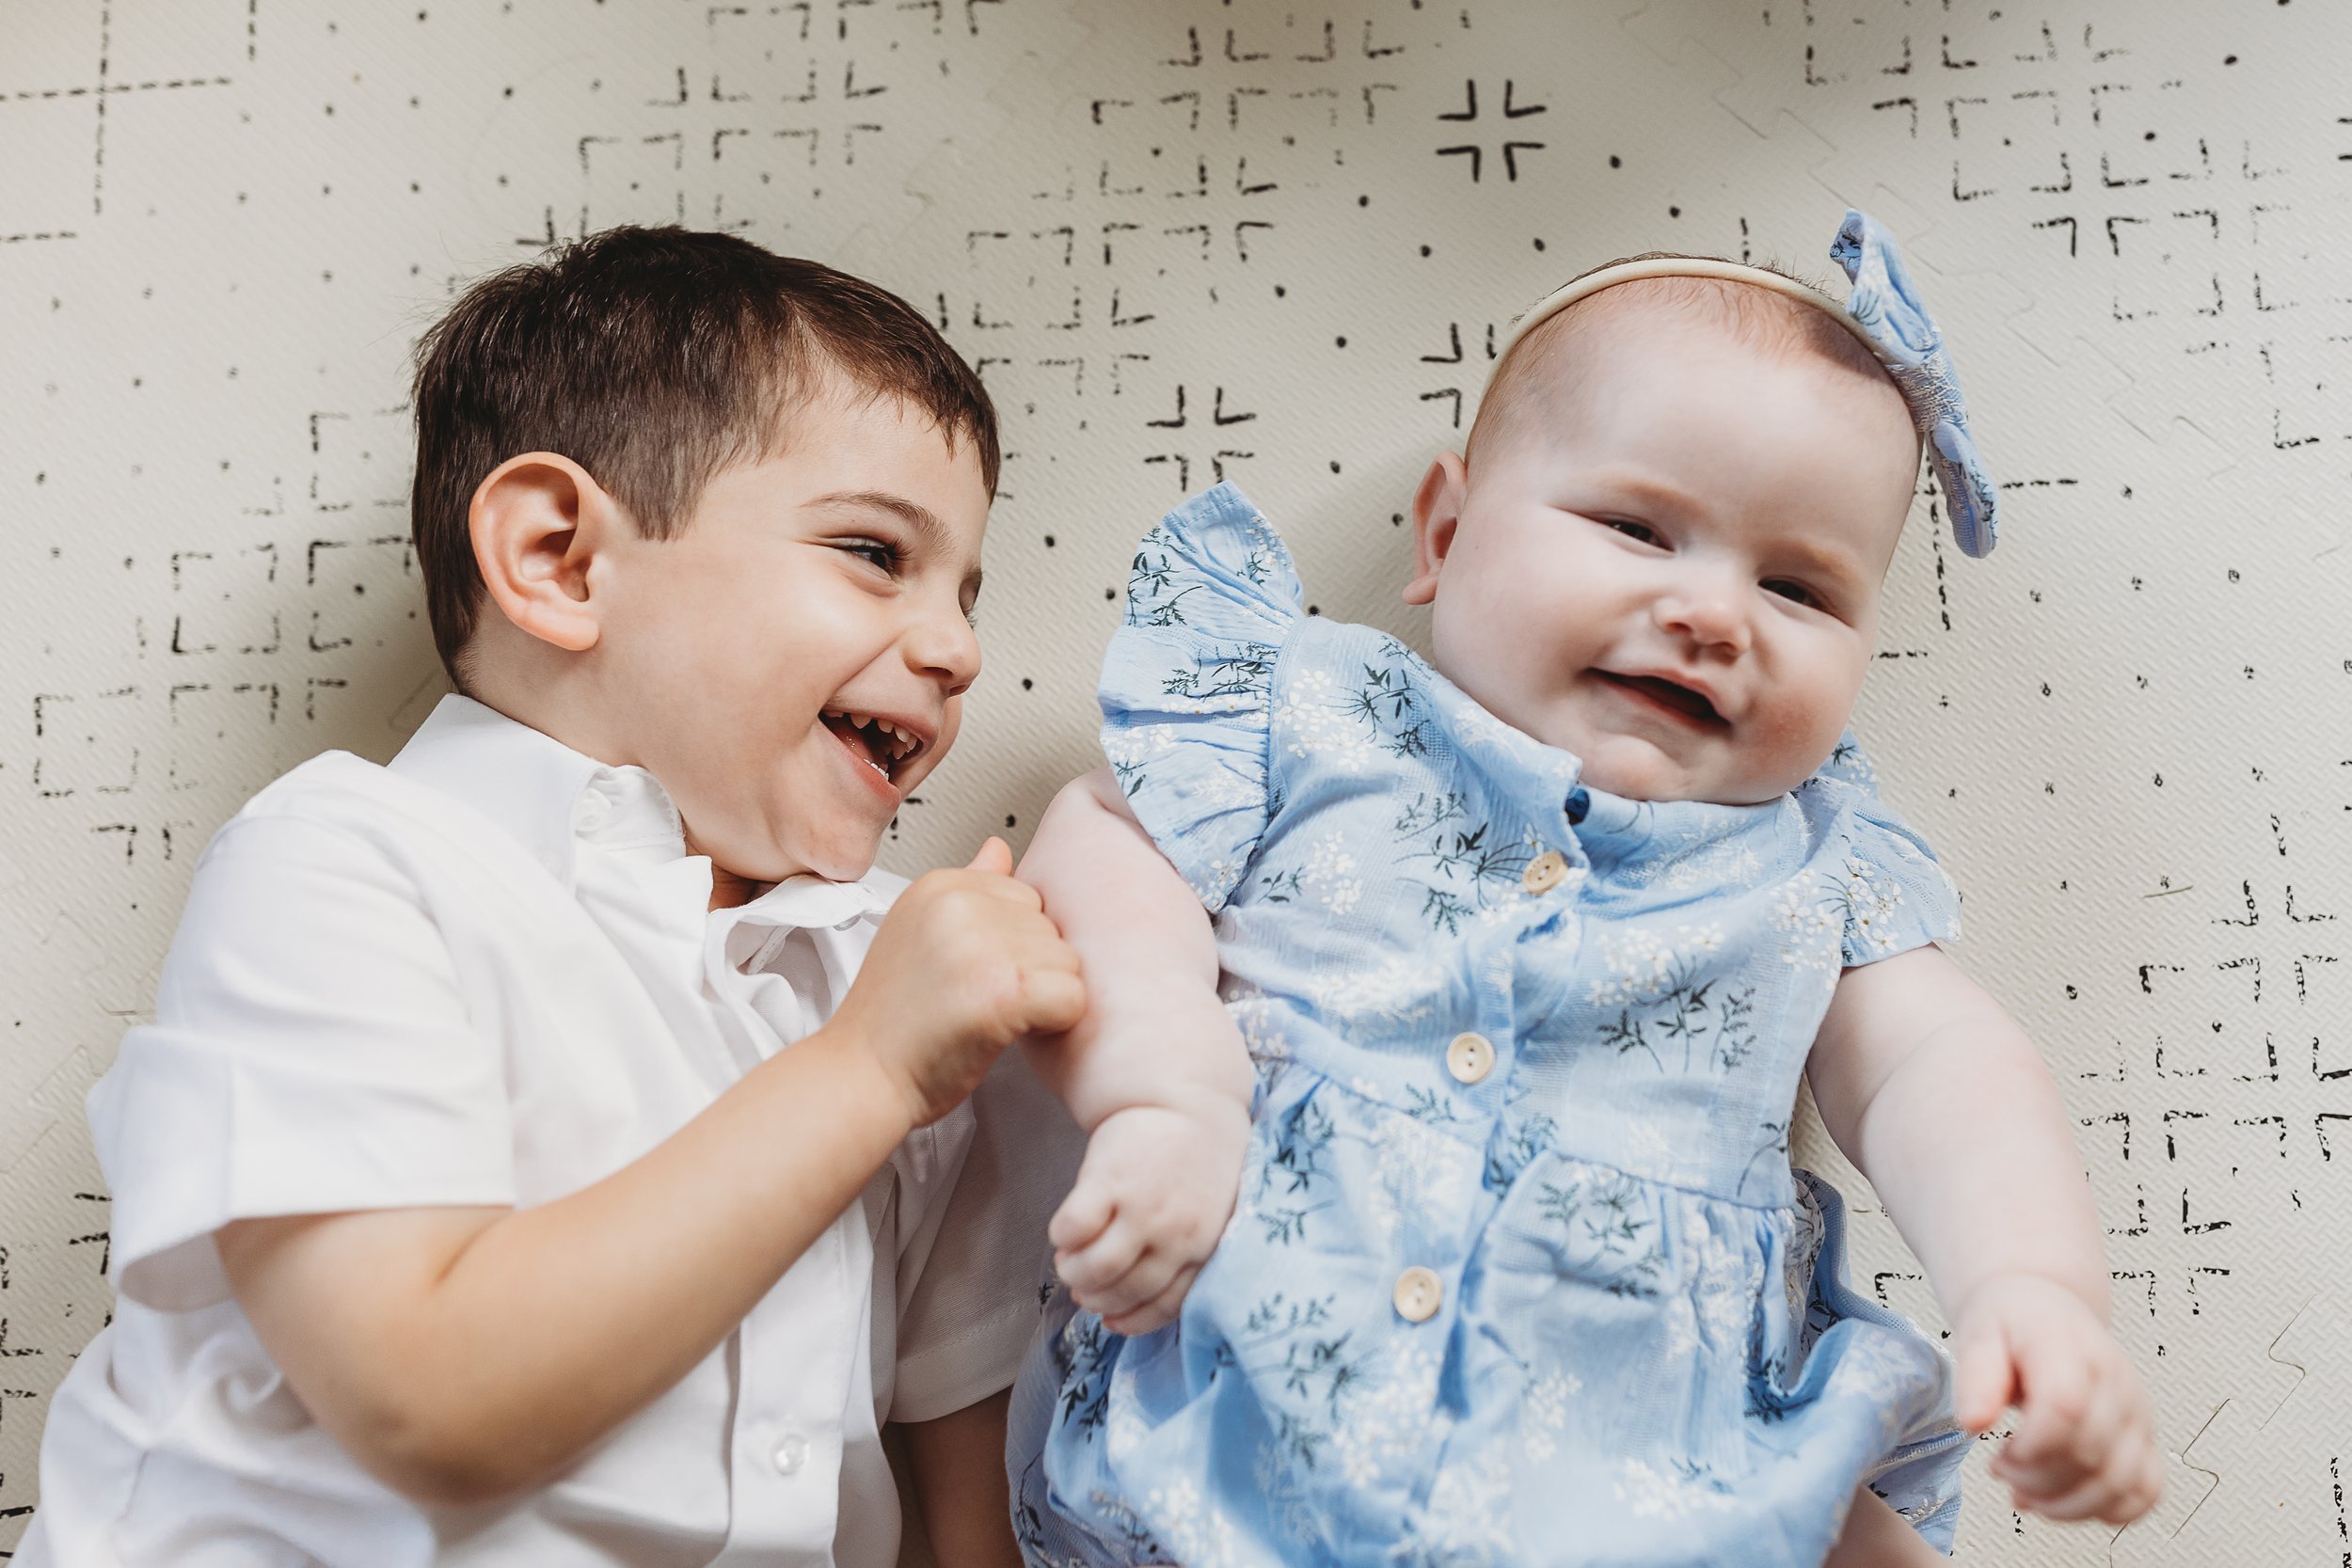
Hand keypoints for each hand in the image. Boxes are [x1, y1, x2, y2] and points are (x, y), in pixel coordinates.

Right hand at [833, 838, 1085, 1128]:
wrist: (861, 1076)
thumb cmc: (892, 1020)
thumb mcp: (919, 930)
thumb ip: (968, 888)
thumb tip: (1000, 848)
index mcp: (940, 884)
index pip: (1025, 899)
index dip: (1010, 946)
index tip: (970, 974)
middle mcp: (961, 904)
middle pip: (1051, 929)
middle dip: (1028, 971)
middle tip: (975, 1001)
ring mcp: (983, 944)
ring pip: (1068, 964)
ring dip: (1041, 999)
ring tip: (987, 1017)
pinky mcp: (1006, 989)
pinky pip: (1073, 999)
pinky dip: (1054, 1024)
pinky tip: (1008, 1032)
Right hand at [1050, 1099, 1248, 1335]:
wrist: (1188, 1102)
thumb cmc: (1192, 1165)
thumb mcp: (1204, 1216)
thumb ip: (1179, 1253)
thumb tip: (1129, 1303)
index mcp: (1201, 1246)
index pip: (1164, 1305)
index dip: (1130, 1320)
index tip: (1109, 1319)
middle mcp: (1174, 1233)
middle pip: (1125, 1290)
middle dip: (1095, 1297)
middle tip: (1082, 1287)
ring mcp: (1141, 1207)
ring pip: (1097, 1267)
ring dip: (1074, 1273)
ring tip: (1069, 1263)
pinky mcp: (1109, 1180)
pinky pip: (1074, 1229)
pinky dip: (1062, 1240)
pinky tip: (1064, 1234)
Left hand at [1952, 1272, 2163, 1523]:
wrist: (2044, 1310)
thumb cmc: (2012, 1323)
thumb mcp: (1978, 1335)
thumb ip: (1975, 1377)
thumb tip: (1973, 1422)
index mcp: (2071, 1349)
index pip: (2067, 1409)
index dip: (2031, 1447)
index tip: (2001, 1452)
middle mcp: (2116, 1383)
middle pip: (2091, 1455)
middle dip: (2037, 1479)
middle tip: (2002, 1468)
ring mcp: (2137, 1413)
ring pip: (2122, 1483)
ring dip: (2067, 1505)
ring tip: (2027, 1493)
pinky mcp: (2145, 1439)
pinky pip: (2146, 1491)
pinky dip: (2106, 1511)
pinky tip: (2065, 1499)